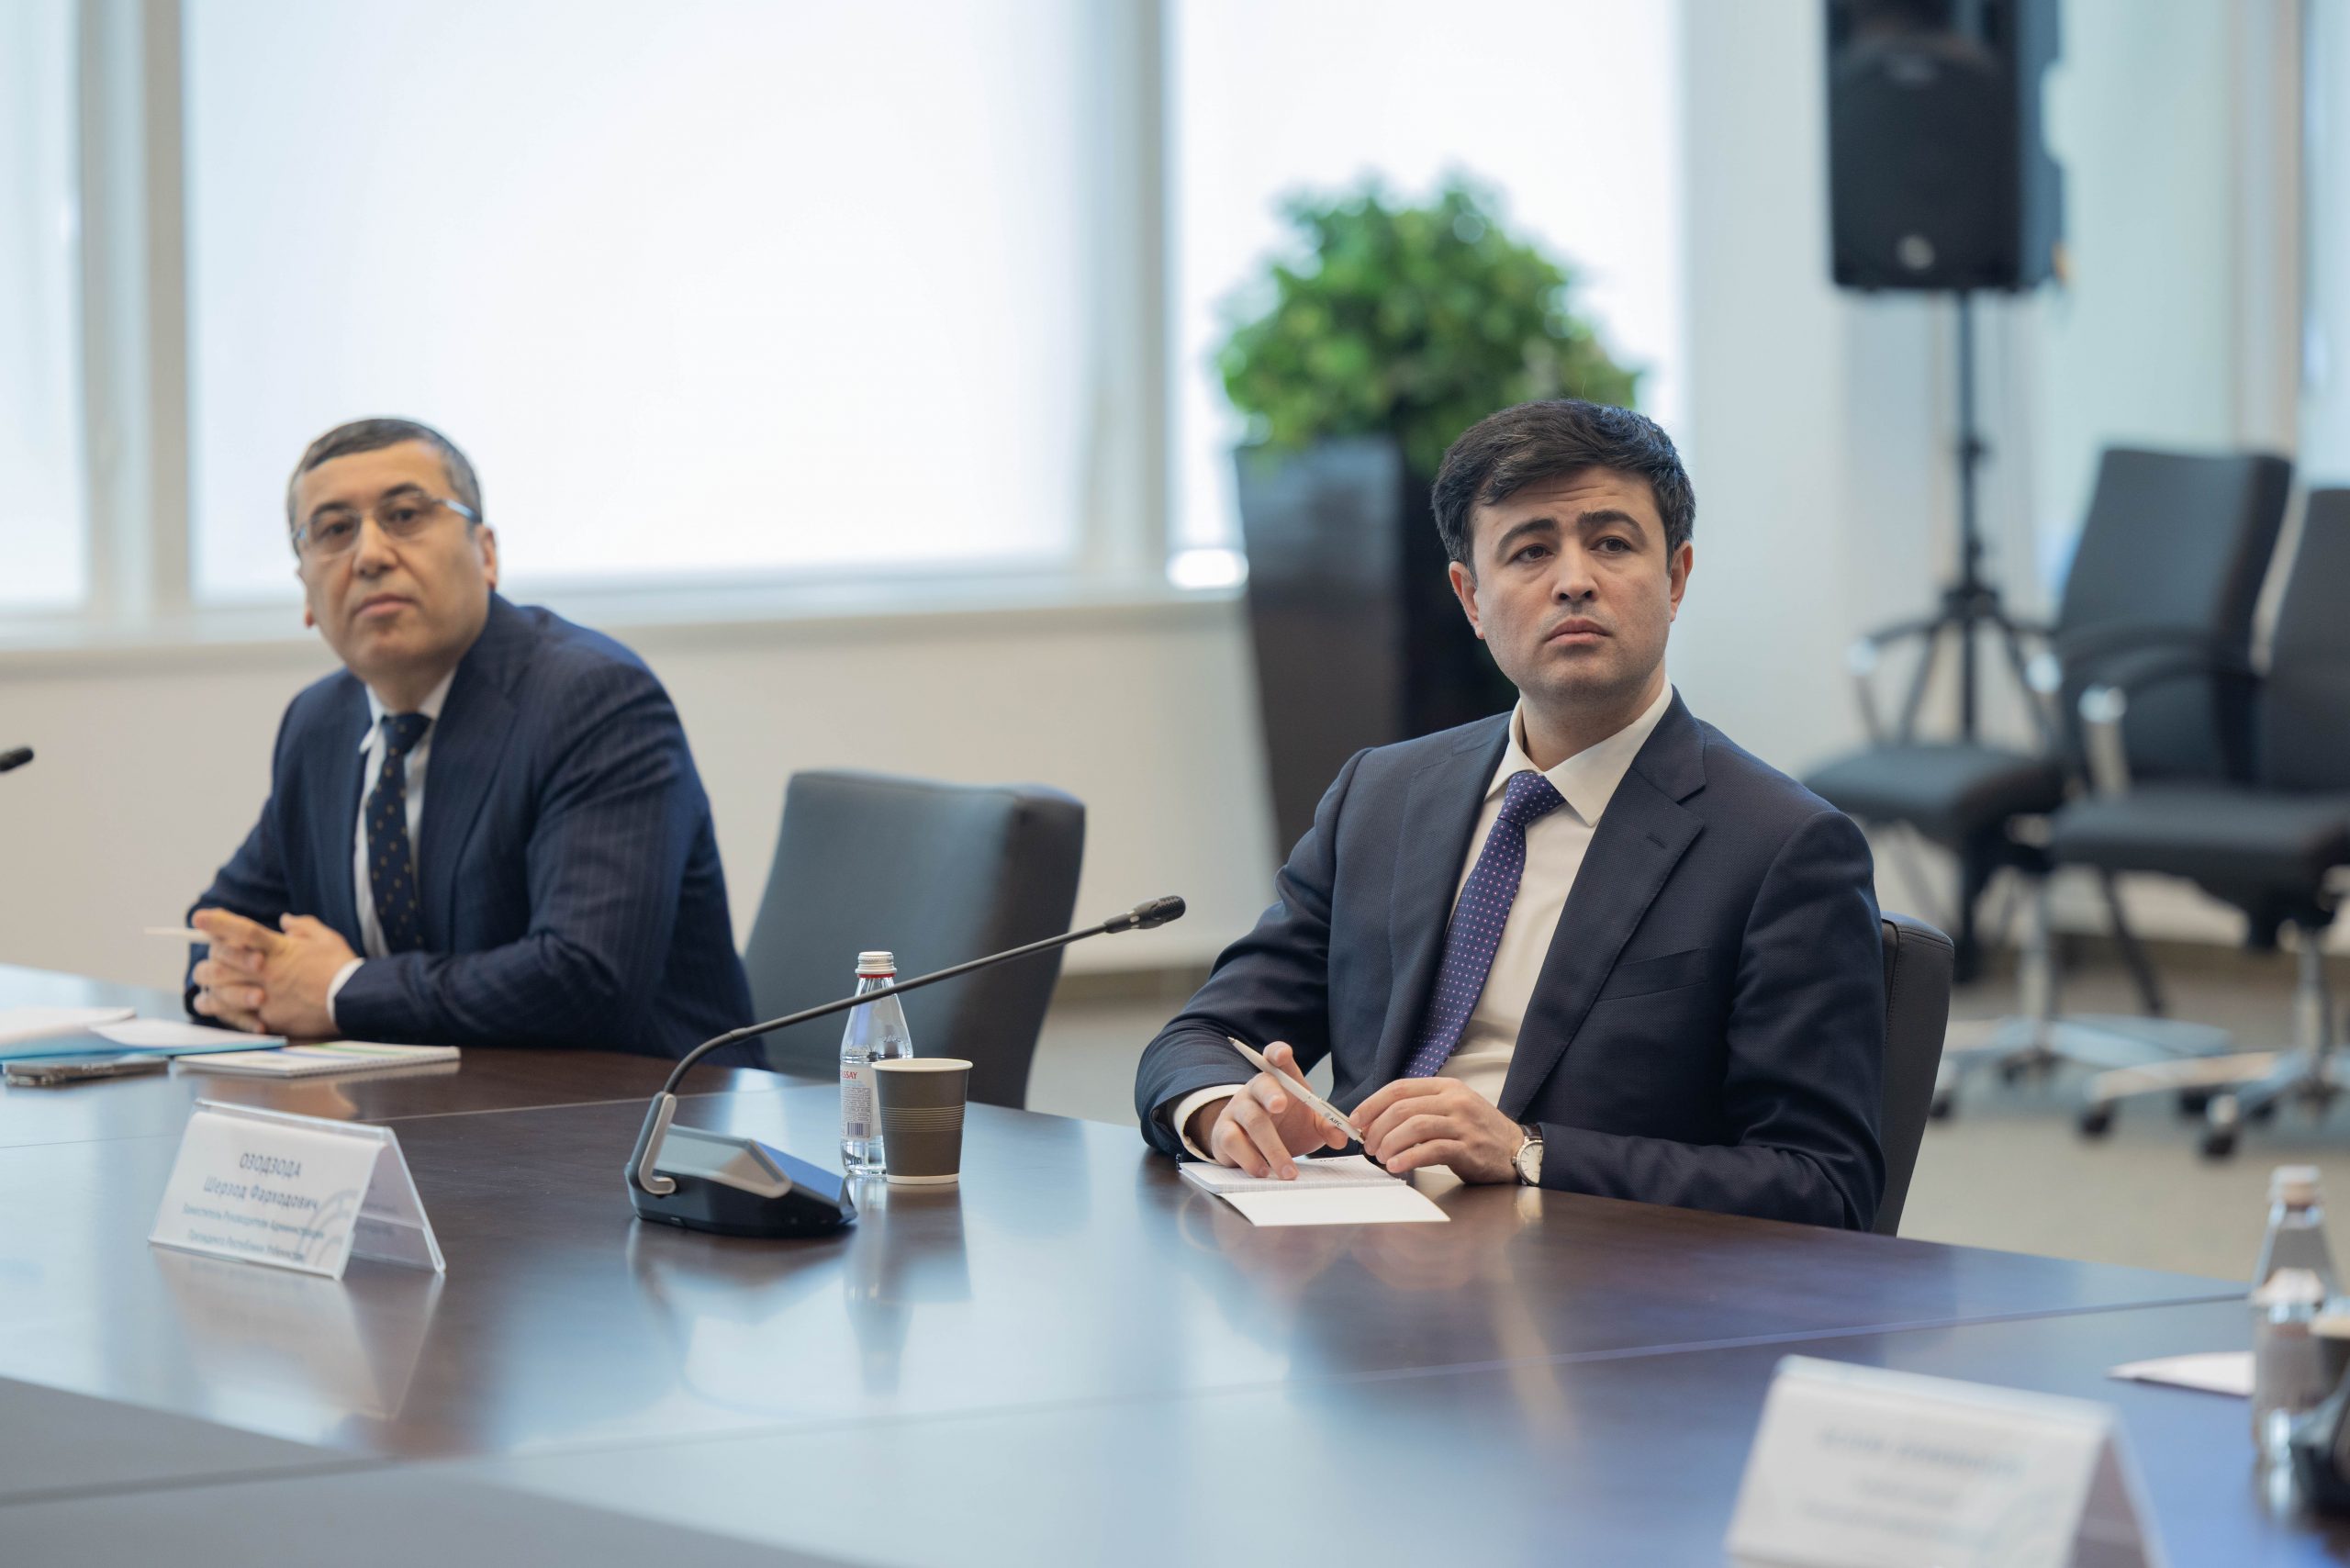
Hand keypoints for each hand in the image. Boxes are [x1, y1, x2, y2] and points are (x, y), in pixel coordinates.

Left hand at [189, 909, 356, 1039]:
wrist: (354, 1000)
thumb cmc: (341, 967)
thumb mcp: (326, 937)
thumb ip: (302, 926)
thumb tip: (285, 920)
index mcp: (280, 949)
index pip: (244, 931)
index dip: (219, 922)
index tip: (198, 918)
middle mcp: (267, 972)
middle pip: (223, 962)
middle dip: (211, 958)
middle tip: (208, 956)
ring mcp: (266, 996)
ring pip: (222, 991)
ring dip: (211, 986)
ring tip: (207, 985)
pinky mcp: (269, 1017)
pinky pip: (236, 1016)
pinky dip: (224, 1012)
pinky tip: (215, 1007)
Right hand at [1186, 1041, 1348, 1179]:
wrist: (1254, 1145)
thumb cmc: (1286, 1126)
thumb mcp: (1310, 1124)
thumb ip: (1328, 1127)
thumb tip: (1342, 1137)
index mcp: (1280, 1081)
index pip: (1275, 1058)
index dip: (1277, 1053)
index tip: (1283, 1054)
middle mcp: (1255, 1090)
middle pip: (1261, 1086)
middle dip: (1271, 1093)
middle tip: (1280, 1105)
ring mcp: (1237, 1110)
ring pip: (1251, 1120)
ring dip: (1271, 1146)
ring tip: (1288, 1170)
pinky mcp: (1223, 1132)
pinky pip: (1232, 1141)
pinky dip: (1249, 1158)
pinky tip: (1262, 1171)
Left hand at [1353, 1077, 1527, 1183]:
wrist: (1517, 1151)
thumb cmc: (1478, 1132)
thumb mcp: (1452, 1109)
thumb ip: (1421, 1109)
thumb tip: (1377, 1122)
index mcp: (1446, 1087)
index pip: (1399, 1088)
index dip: (1372, 1104)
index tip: (1356, 1120)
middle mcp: (1455, 1101)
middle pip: (1402, 1108)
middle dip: (1377, 1128)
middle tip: (1368, 1145)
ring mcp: (1463, 1124)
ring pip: (1414, 1126)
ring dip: (1390, 1142)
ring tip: (1380, 1157)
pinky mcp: (1468, 1148)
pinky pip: (1431, 1150)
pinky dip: (1408, 1158)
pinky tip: (1396, 1166)